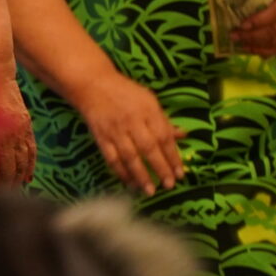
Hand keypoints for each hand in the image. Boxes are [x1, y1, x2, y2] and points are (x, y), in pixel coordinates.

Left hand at [0, 69, 37, 187]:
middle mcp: (3, 133)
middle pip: (5, 169)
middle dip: (0, 186)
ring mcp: (17, 129)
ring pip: (20, 163)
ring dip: (15, 180)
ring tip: (10, 192)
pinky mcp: (26, 123)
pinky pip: (31, 150)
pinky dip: (29, 166)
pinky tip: (26, 178)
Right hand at [70, 69, 185, 196]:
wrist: (92, 85)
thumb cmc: (125, 92)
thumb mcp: (148, 100)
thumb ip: (163, 120)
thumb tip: (183, 136)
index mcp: (148, 110)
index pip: (164, 136)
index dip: (173, 157)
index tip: (180, 173)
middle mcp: (132, 121)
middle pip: (148, 148)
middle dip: (160, 168)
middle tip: (169, 185)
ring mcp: (115, 130)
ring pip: (129, 156)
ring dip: (140, 175)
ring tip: (150, 190)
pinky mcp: (100, 137)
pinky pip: (111, 158)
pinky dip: (120, 172)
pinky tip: (129, 183)